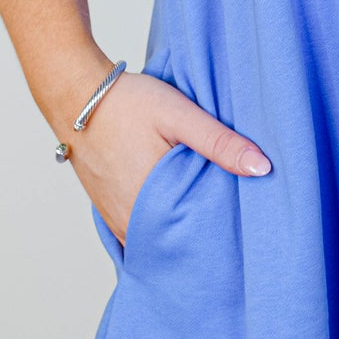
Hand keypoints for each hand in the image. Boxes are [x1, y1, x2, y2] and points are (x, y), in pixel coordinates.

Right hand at [61, 70, 270, 246]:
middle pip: (175, 243)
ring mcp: (115, 217)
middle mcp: (130, 220)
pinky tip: (173, 214)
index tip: (243, 231)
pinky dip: (156, 226)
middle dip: (201, 238)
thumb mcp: (180, 115)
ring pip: (155, 239)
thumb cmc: (127, 103)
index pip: (197, 238)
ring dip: (177, 233)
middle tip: (230, 230)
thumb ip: (220, 142)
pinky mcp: (107, 209)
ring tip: (205, 222)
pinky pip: (137, 231)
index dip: (221, 235)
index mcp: (153, 203)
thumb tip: (263, 169)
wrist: (75, 95)